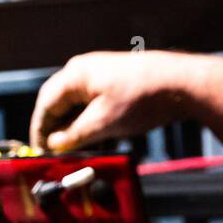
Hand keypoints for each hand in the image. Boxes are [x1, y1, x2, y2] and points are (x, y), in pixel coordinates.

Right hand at [29, 50, 213, 151]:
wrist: (182, 83)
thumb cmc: (143, 97)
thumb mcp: (103, 123)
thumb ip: (75, 135)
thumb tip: (56, 143)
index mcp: (75, 74)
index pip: (45, 104)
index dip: (40, 130)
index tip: (40, 150)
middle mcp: (84, 70)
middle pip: (60, 103)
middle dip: (57, 129)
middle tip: (57, 152)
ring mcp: (101, 75)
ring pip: (79, 105)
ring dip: (77, 128)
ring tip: (81, 149)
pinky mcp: (117, 83)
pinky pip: (96, 104)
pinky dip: (93, 122)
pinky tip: (101, 139)